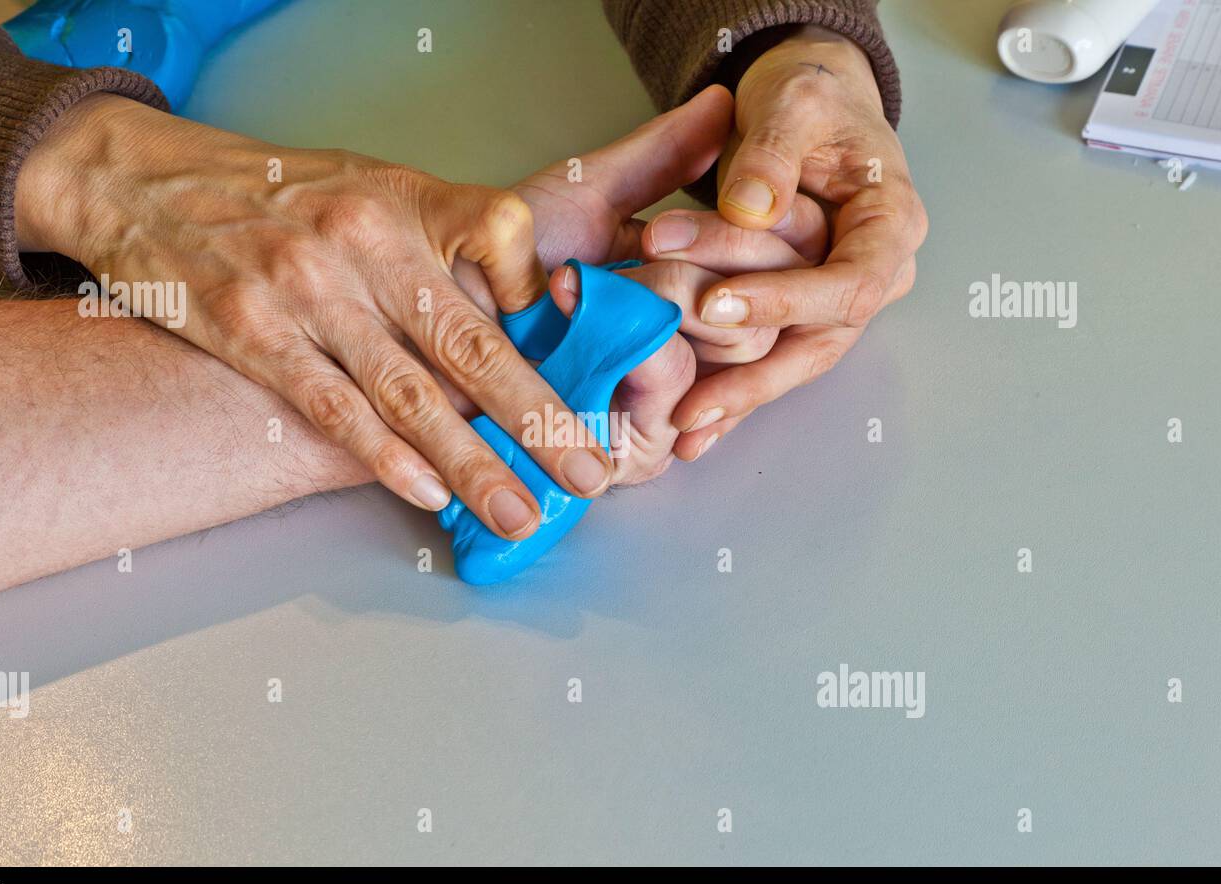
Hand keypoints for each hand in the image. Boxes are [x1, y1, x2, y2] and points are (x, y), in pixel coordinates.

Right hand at [14, 94, 614, 542]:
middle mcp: (363, 245)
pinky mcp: (253, 337)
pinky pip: (333, 408)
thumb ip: (443, 239)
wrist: (144, 183)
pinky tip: (431, 495)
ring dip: (474, 464)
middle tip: (593, 473)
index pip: (502, 232)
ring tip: (522, 513)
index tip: (582, 352)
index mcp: (404, 200)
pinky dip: (384, 457)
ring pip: (409, 394)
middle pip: (471, 342)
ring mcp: (306, 293)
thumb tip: (526, 312)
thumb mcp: (371, 184)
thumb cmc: (279, 192)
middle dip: (541, 417)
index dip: (544, 294)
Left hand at [455, 86, 823, 483]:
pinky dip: (636, 336)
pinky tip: (581, 308)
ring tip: (590, 281)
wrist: (435, 322)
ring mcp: (685, 400)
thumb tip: (725, 105)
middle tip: (650, 242)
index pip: (785, 261)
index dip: (756, 229)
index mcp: (707, 295)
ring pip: (741, 336)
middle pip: (774, 301)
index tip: (694, 207)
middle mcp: (708, 353)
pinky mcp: (648, 441)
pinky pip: (679, 379)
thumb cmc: (503, 266)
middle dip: (720, 260)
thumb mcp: (588, 197)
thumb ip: (660, 159)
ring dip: (674, 292)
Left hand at [641, 26, 927, 458]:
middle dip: (754, 378)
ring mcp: (834, 301)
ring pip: (792, 362)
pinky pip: (768, 360)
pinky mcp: (798, 315)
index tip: (718, 304)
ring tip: (683, 430)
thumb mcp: (794, 103)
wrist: (809, 110)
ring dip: (737, 399)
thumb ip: (774, 152)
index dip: (786, 300)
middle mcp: (871, 274)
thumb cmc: (810, 100)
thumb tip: (753, 208)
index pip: (848, 282)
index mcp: (889, 225)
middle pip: (822, 341)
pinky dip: (730, 393)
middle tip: (693, 405)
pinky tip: (690, 431)